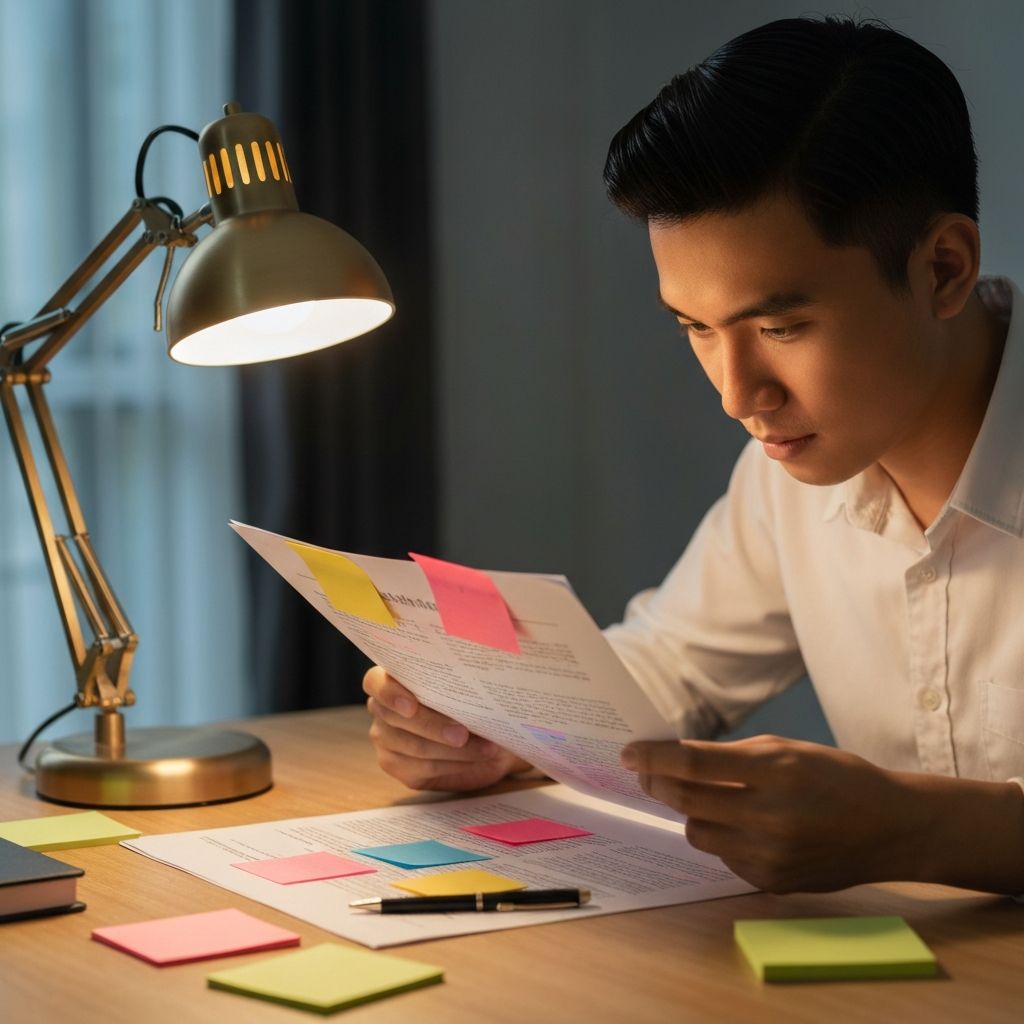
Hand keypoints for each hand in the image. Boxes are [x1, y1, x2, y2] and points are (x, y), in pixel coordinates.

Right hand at [364, 666, 531, 790]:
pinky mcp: (398, 767)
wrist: (485, 734)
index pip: (375, 682)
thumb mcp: (467, 689)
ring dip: (454, 750)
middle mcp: (381, 709)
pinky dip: (454, 764)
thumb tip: (472, 687)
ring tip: (484, 748)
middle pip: (397, 719)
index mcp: (392, 679)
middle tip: (463, 734)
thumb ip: (458, 685)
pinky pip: (423, 769)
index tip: (412, 706)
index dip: (390, 694)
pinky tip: (474, 760)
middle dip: (433, 727)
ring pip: (414, 747)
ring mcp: (386, 740)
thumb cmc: (472, 702)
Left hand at [621, 734, 924, 892]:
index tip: (630, 753)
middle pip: (686, 801)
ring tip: (706, 798)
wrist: (892, 828)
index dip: (654, 758)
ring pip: (698, 833)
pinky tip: (742, 826)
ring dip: (691, 812)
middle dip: (657, 783)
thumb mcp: (788, 749)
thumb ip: (733, 756)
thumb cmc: (837, 776)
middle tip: (646, 773)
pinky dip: (722, 838)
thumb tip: (676, 759)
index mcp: (775, 770)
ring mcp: (772, 854)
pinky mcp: (773, 882)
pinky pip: (723, 858)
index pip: (693, 764)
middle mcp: (771, 815)